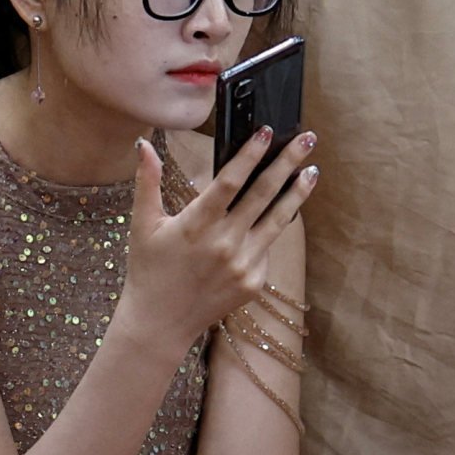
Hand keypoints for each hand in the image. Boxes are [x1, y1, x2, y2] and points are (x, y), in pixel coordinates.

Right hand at [112, 131, 314, 353]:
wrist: (160, 322)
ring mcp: (243, 264)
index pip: (231, 180)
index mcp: (197, 224)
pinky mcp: (253, 281)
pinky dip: (273, 228)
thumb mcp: (142, 224)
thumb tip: (143, 145)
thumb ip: (147, 182)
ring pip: (278, 220)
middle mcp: (225, 243)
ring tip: (312, 171)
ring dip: (297, 193)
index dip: (251, 154)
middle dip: (287, 163)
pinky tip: (280, 211)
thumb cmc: (148, 270)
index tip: (267, 132)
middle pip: (264, 194)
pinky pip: (267, 248)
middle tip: (308, 139)